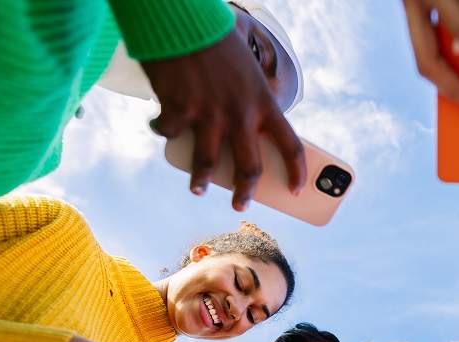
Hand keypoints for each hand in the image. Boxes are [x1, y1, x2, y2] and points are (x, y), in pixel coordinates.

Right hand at [141, 27, 305, 210]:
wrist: (183, 18)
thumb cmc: (217, 39)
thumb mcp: (247, 67)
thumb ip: (252, 95)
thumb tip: (247, 126)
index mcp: (264, 102)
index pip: (291, 145)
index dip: (297, 172)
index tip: (297, 189)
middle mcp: (240, 115)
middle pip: (250, 169)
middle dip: (246, 193)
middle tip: (242, 205)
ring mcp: (209, 116)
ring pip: (208, 164)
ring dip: (201, 181)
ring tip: (198, 188)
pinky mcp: (179, 111)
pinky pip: (170, 134)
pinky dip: (163, 131)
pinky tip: (161, 124)